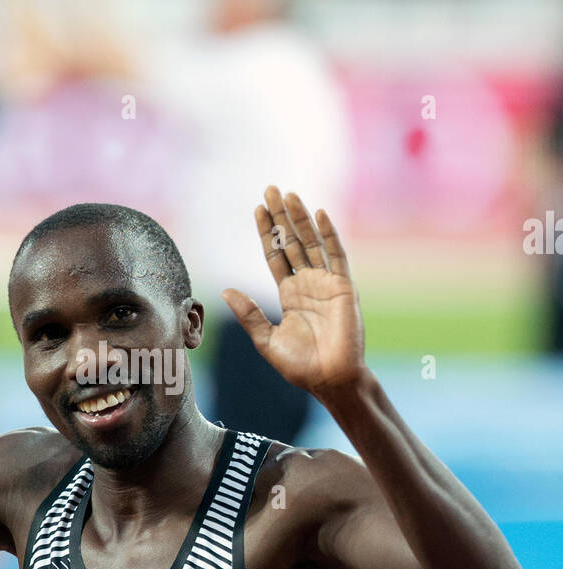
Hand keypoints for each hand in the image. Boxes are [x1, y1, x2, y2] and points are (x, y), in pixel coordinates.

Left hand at [222, 187, 365, 395]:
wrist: (330, 379)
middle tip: (270, 189)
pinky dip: (329, 234)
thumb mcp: (265, 340)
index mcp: (289, 295)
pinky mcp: (343, 287)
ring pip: (311, 242)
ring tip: (288, 194)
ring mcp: (326, 283)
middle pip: (291, 242)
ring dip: (300, 218)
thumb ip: (249, 314)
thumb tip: (225, 291)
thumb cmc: (300, 366)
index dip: (266, 233)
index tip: (257, 209)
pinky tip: (319, 213)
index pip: (275, 255)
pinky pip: (336, 255)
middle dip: (280, 216)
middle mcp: (307, 284)